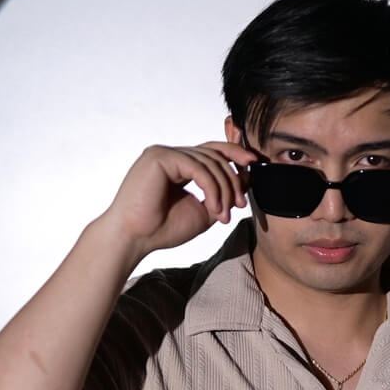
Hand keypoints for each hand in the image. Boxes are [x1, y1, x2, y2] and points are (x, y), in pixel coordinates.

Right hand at [101, 140, 260, 259]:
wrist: (135, 239)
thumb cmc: (163, 229)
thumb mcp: (203, 210)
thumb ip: (223, 194)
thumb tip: (248, 176)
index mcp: (178, 165)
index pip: (211, 150)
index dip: (235, 153)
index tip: (254, 165)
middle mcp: (169, 155)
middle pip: (214, 154)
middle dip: (233, 180)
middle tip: (240, 206)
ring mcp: (163, 153)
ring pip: (209, 161)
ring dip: (224, 189)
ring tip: (224, 215)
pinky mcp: (159, 157)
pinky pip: (198, 167)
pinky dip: (212, 188)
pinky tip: (214, 208)